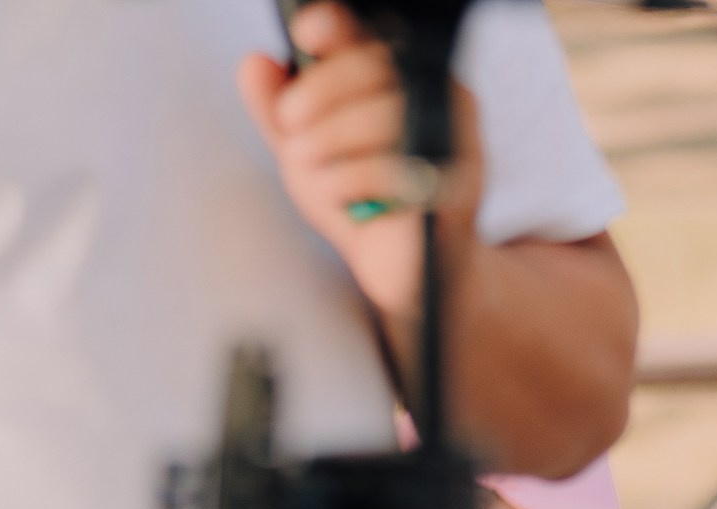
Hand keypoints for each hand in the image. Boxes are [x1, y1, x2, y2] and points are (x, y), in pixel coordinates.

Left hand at [236, 4, 485, 321]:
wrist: (402, 273)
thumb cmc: (360, 203)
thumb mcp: (306, 152)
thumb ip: (276, 111)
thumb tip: (254, 62)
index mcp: (404, 82)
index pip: (373, 36)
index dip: (341, 27)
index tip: (305, 36)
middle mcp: (441, 104)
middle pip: (381, 67)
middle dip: (322, 89)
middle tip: (289, 120)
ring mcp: (457, 146)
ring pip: (392, 113)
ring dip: (333, 134)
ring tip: (305, 161)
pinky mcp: (461, 191)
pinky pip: (406, 168)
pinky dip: (356, 176)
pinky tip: (335, 190)